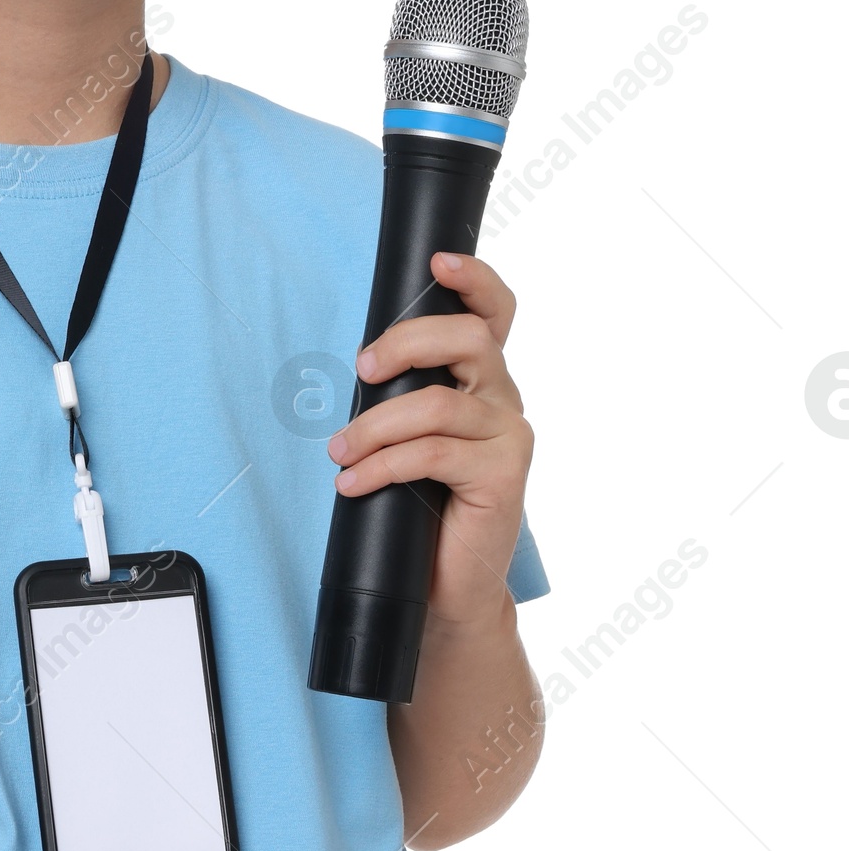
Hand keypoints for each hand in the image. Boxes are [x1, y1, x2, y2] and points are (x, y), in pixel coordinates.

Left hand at [326, 251, 533, 629]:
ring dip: (374, 426)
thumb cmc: (422, 507)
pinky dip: (382, 465)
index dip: (476, 279)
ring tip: (339, 453)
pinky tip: (353, 484)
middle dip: (405, 343)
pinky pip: (433, 454)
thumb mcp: (409, 438)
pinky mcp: (504, 476)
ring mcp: (510, 436)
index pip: (496, 314)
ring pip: (436, 404)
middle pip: (467, 339)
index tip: (440, 261)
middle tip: (362, 372)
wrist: (447, 588)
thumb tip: (363, 366)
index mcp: (483, 381)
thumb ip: (404, 395)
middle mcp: (505, 400)